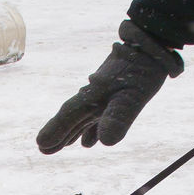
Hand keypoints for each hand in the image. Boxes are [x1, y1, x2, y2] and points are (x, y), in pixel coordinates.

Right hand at [37, 20, 182, 153]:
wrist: (152, 45)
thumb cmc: (142, 70)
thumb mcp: (133, 96)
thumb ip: (118, 117)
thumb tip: (105, 142)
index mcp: (92, 96)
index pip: (68, 116)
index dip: (55, 130)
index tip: (41, 144)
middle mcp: (94, 96)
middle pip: (72, 118)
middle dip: (59, 134)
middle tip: (43, 150)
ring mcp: (103, 94)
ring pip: (84, 117)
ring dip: (73, 131)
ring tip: (65, 145)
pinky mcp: (115, 93)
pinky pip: (97, 115)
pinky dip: (91, 127)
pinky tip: (92, 138)